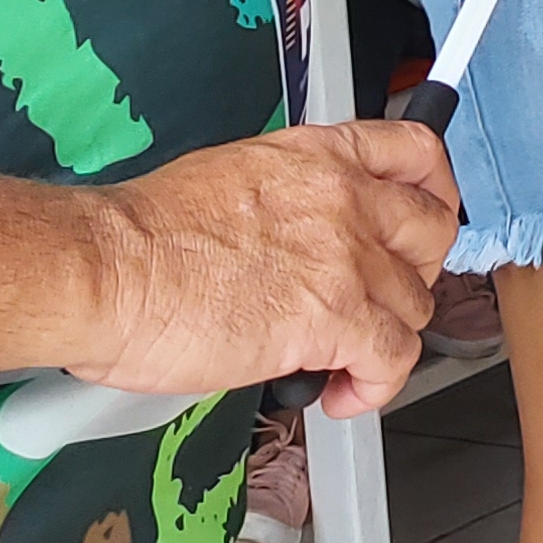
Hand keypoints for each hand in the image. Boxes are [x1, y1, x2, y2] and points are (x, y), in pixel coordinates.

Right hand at [70, 122, 462, 419]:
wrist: (106, 270)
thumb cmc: (143, 236)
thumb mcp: (232, 179)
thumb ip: (290, 197)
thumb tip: (304, 236)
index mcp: (317, 156)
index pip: (416, 149)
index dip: (435, 188)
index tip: (428, 215)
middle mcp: (343, 198)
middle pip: (434, 231)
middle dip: (416, 272)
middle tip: (381, 298)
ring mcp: (345, 258)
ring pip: (416, 304)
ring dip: (387, 336)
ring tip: (344, 358)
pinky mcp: (334, 319)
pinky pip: (393, 358)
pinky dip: (374, 385)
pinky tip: (340, 392)